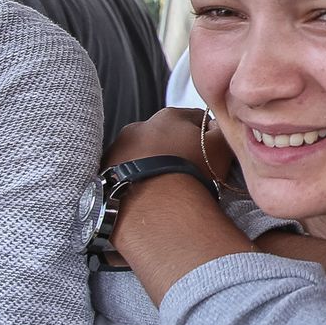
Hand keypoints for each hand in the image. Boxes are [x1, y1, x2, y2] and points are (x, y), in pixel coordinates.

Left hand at [105, 106, 231, 186]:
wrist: (157, 208)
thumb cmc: (192, 174)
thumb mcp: (221, 147)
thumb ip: (223, 129)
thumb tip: (219, 124)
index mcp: (168, 116)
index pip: (193, 119)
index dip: (205, 136)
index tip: (210, 154)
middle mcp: (138, 127)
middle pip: (163, 136)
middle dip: (175, 150)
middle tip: (188, 173)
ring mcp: (117, 150)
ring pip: (141, 155)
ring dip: (152, 165)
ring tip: (165, 187)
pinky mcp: (102, 174)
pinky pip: (124, 174)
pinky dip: (134, 181)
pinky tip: (146, 195)